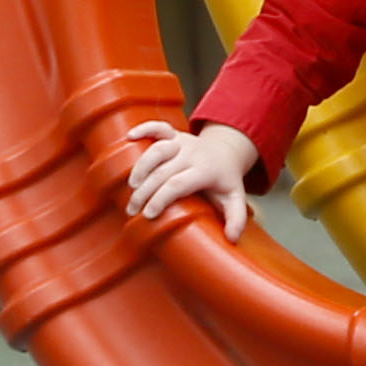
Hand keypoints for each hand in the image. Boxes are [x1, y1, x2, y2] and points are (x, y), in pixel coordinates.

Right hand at [124, 121, 259, 239]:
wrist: (227, 152)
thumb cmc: (225, 180)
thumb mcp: (235, 199)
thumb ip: (236, 219)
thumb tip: (232, 238)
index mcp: (206, 171)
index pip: (178, 184)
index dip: (161, 198)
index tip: (149, 215)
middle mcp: (193, 154)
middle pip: (162, 172)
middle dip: (145, 192)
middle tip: (132, 210)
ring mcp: (183, 141)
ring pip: (156, 150)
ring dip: (140, 168)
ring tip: (130, 188)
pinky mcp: (174, 133)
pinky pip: (157, 127)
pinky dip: (143, 128)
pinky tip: (129, 138)